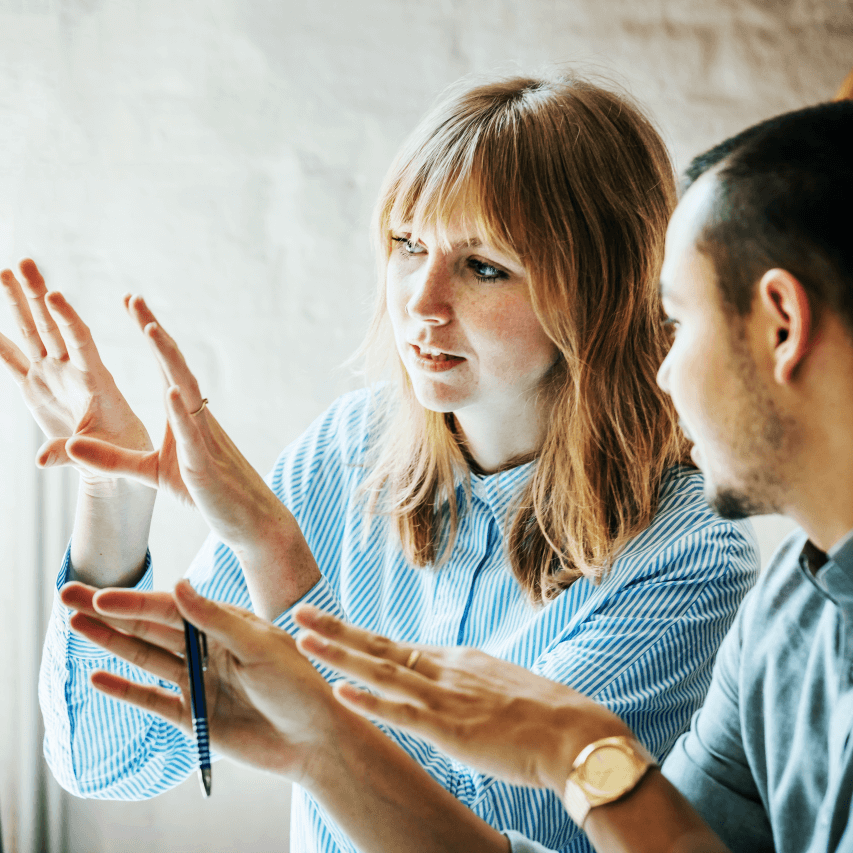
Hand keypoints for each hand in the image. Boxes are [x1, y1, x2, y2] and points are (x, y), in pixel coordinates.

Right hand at [0, 259, 152, 482]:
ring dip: (17, 304)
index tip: (54, 294)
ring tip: (4, 271)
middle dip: (37, 294)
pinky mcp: (35, 387)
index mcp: (96, 380)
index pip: (80, 342)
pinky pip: (11, 359)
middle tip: (25, 262)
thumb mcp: (104, 455)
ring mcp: (51, 375)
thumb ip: (73, 453)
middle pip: (52, 326)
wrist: (114, 457)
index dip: (67, 318)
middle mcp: (71, 370)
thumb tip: (41, 461)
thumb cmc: (119, 451)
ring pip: (32, 333)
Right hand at [61, 579, 340, 782]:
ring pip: (145, 658)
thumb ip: (217, 620)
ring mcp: (198, 682)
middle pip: (149, 627)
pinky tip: (98, 677)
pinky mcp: (194, 717)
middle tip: (68, 594)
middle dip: (110, 612)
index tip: (102, 596)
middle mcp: (207, 648)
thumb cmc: (299, 685)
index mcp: (225, 625)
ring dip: (111, 642)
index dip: (135, 602)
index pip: (171, 608)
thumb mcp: (261, 647)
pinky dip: (125, 689)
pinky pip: (152, 700)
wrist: (314, 738)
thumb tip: (180, 585)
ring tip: (75, 625)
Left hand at [66, 297, 320, 617]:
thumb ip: (112, 459)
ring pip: (186, 390)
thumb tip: (71, 444)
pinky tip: (171, 390)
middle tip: (134, 298)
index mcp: (184, 415)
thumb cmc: (206, 491)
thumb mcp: (151, 472)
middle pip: (175, 366)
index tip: (132, 303)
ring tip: (151, 330)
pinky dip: (181, 411)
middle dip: (155, 331)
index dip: (150, 334)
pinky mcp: (204, 464)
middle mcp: (196, 417)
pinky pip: (193, 434)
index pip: (165, 366)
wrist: (248, 519)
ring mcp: (203, 437)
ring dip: (169, 360)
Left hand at [293, 605, 631, 795]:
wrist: (575, 733)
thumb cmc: (543, 715)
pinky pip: (403, 714)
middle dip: (336, 630)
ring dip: (339, 655)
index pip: (396, 647)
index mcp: (456, 660)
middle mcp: (445, 670)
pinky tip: (341, 692)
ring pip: (381, 671)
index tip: (329, 625)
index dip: (358, 637)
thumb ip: (467, 684)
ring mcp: (446, 697)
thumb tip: (449, 686)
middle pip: (380, 646)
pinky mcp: (451, 729)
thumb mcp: (497, 686)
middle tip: (299, 612)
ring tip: (303, 641)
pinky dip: (369, 703)